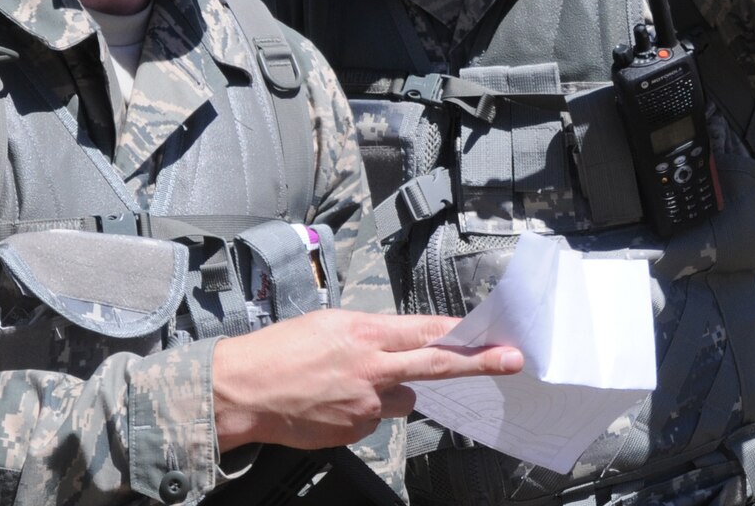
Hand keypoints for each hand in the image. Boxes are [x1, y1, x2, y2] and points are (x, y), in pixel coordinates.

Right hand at [211, 311, 522, 450]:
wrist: (241, 391)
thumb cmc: (279, 351)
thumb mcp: (328, 324)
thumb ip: (370, 335)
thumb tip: (399, 345)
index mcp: (364, 333)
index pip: (427, 330)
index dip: (464, 331)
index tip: (494, 333)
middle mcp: (372, 368)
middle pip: (438, 364)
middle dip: (481, 361)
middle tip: (513, 359)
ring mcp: (365, 405)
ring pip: (401, 396)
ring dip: (388, 390)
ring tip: (343, 383)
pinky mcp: (355, 431)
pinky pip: (374, 419)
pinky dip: (361, 411)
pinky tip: (331, 402)